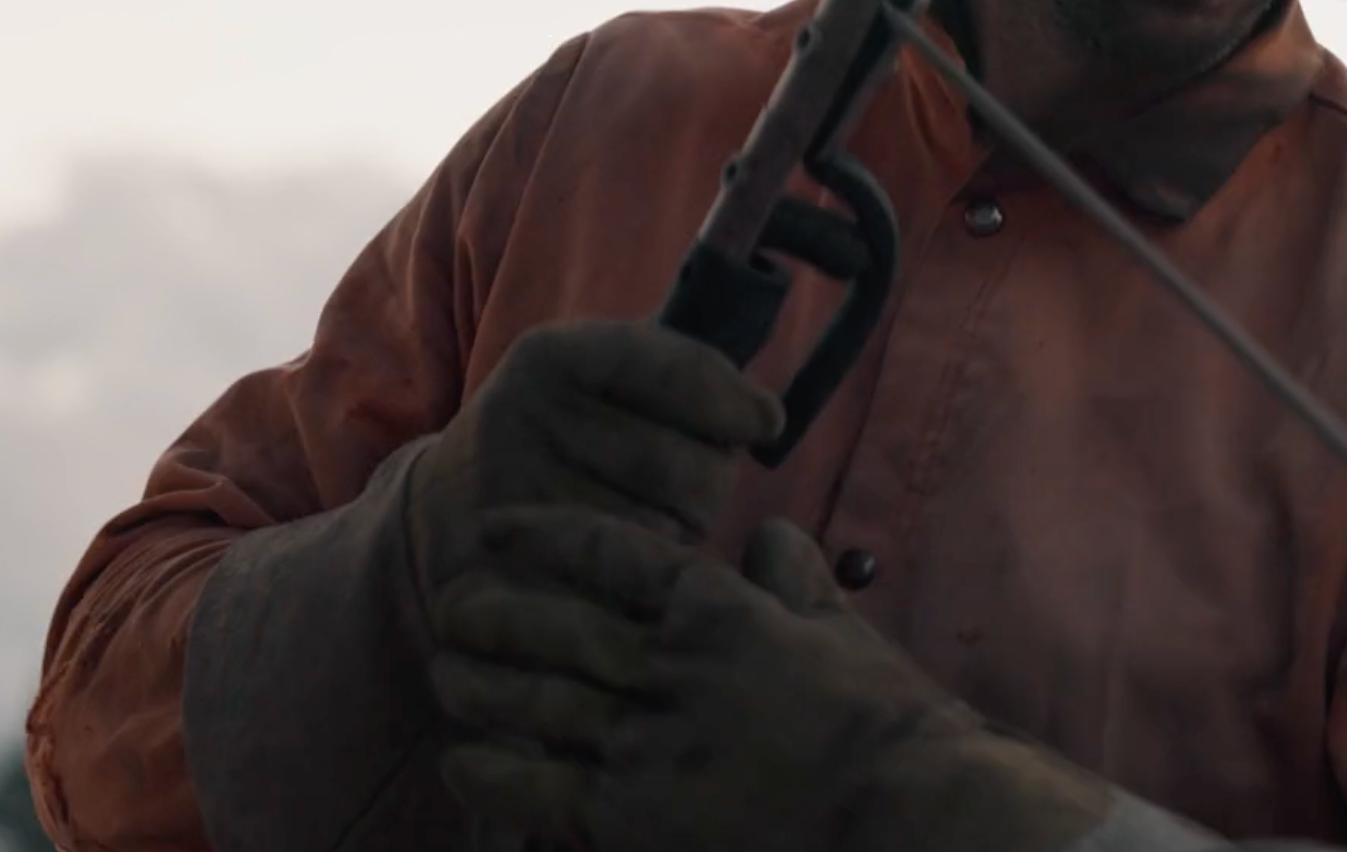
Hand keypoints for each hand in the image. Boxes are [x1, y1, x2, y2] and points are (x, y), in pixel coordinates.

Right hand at [402, 320, 778, 628]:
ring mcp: (510, 504)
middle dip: (714, 478)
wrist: (448, 508)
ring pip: (673, 531)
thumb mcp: (602, 376)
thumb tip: (767, 419)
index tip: (765, 422)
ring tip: (650, 517)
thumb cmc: (566, 433)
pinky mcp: (515, 578)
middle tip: (689, 481)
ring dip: (686, 531)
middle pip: (690, 466)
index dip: (734, 402)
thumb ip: (684, 374)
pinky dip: (653, 580)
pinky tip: (632, 564)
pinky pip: (634, 587)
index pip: (677, 372)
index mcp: (550, 357)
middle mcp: (521, 420)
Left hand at [429, 507, 1112, 851]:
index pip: (612, 556)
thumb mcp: (839, 630)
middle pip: (553, 626)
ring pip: (536, 702)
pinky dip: (494, 773)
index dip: (547, 536)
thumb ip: (792, 580)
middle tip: (452, 601)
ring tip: (445, 671)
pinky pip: (540, 790)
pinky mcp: (636, 818)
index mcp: (720, 610)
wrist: (901, 810)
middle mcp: (671, 668)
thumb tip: (770, 533)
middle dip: (493, 611)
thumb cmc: (883, 720)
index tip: (499, 528)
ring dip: (480, 685)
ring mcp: (648, 743)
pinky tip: (463, 761)